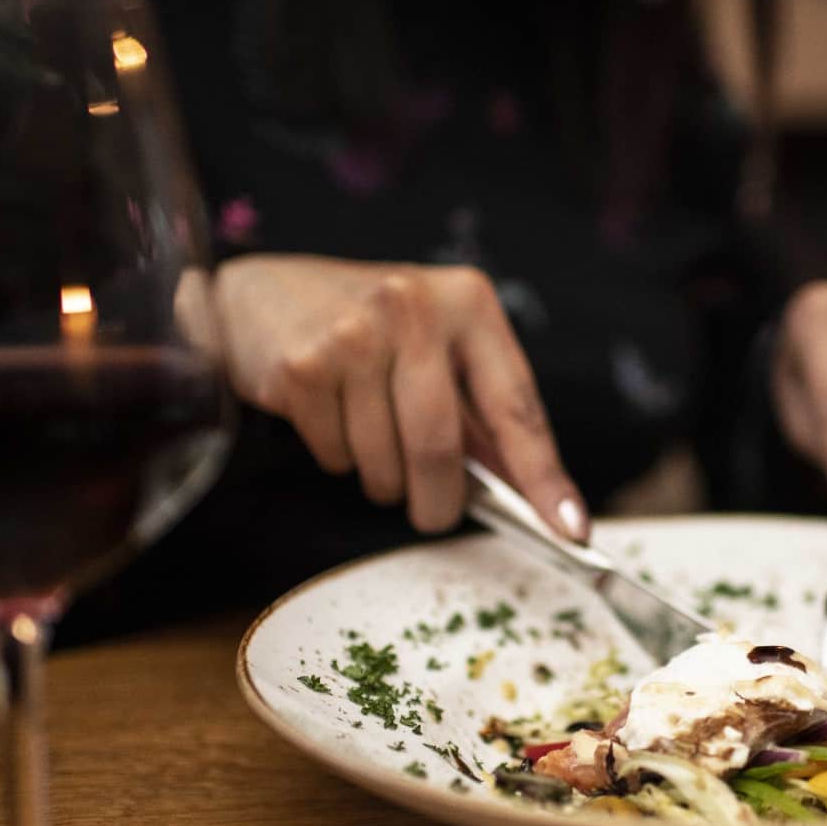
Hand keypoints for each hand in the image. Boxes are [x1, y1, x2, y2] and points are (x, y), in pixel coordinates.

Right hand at [214, 255, 587, 539]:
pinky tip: (327, 417)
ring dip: (382, 479)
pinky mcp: (302, 366)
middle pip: (441, 448)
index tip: (570, 530)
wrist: (257, 295)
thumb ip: (479, 412)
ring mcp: (353, 335)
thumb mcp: (433, 346)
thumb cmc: (363, 326)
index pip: (517, 406)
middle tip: (432, 516)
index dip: (544, 477)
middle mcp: (413, 308)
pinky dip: (337, 458)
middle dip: (439, 501)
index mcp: (466, 301)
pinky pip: (336, 455)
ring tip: (368, 440)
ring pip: (385, 463)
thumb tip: (529, 493)